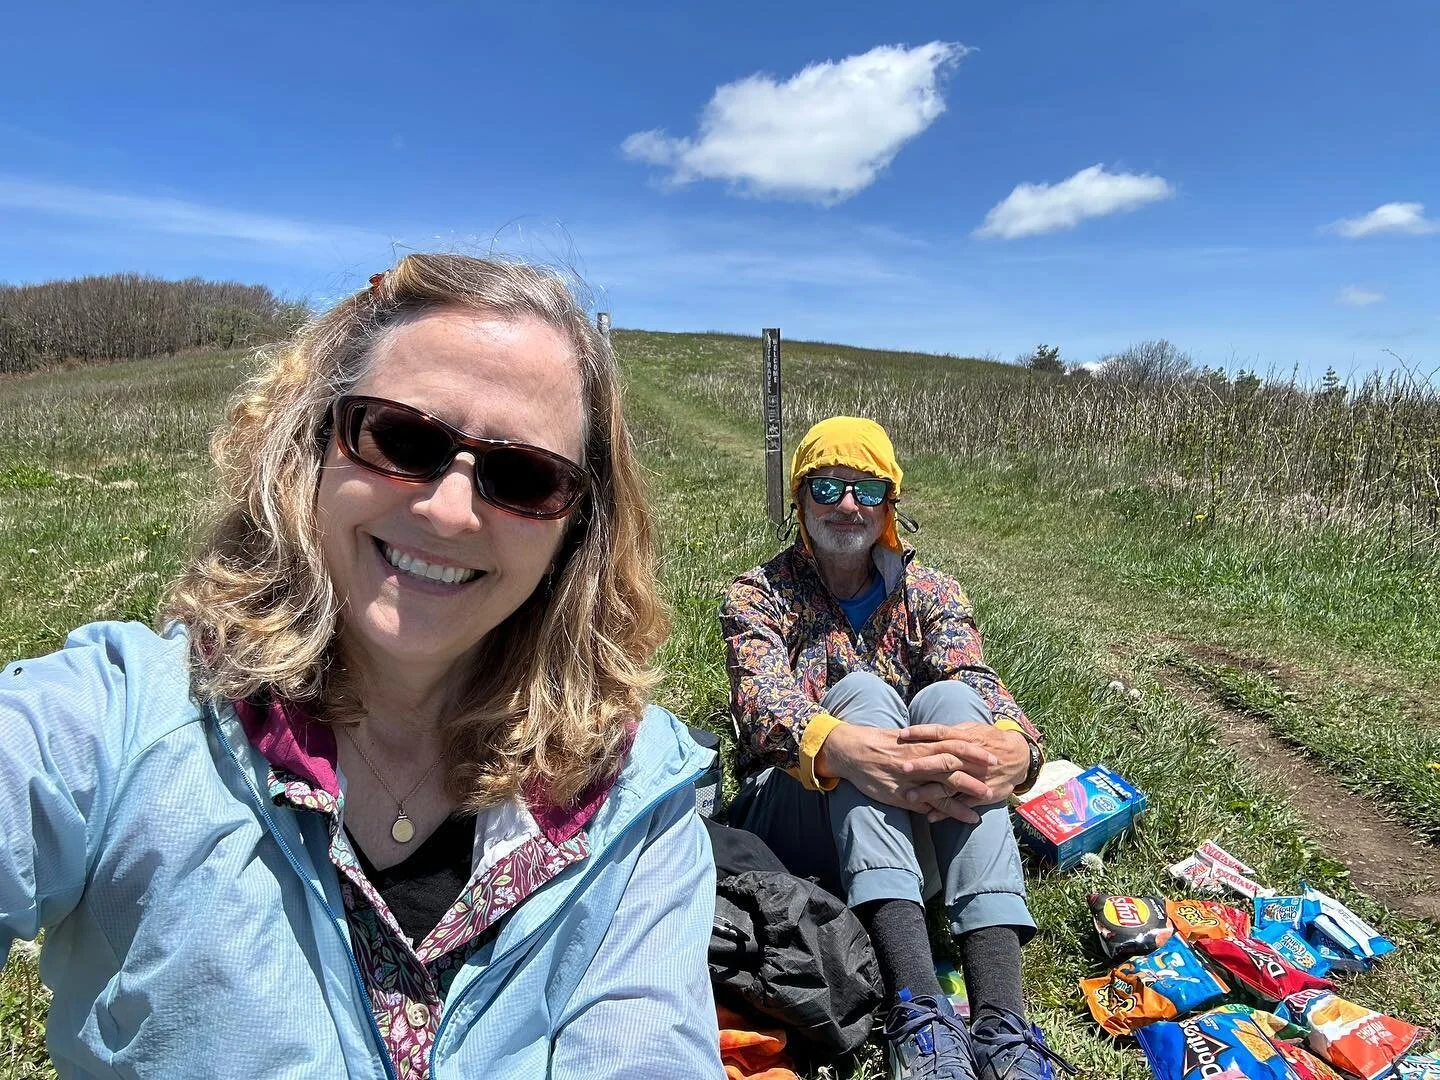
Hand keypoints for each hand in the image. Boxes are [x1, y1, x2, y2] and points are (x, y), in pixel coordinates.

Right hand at [814, 722, 997, 823]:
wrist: (851, 752)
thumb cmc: (876, 743)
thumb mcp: (901, 739)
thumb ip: (920, 742)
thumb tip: (938, 742)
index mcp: (919, 743)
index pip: (952, 742)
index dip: (972, 746)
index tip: (990, 748)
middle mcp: (919, 759)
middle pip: (955, 759)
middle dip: (977, 763)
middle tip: (1000, 765)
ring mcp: (914, 778)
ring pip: (948, 783)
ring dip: (970, 789)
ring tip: (990, 795)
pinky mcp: (906, 795)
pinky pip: (934, 804)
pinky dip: (953, 811)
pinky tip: (968, 818)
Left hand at [897, 723, 1031, 818]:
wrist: (1020, 757)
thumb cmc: (991, 740)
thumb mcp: (973, 730)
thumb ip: (952, 732)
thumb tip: (928, 731)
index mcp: (966, 739)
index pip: (940, 733)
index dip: (922, 733)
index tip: (902, 734)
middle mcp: (969, 759)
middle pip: (944, 760)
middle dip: (924, 764)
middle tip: (903, 767)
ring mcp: (975, 778)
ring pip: (950, 785)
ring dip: (930, 792)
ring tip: (909, 797)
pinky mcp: (981, 794)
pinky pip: (962, 804)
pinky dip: (946, 812)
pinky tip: (929, 817)